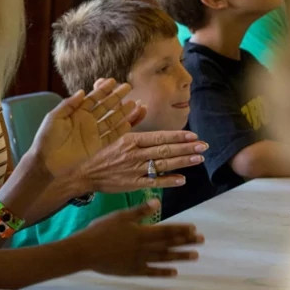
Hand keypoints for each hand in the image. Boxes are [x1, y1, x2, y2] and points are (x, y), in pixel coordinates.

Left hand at [29, 78, 145, 177]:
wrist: (46, 161)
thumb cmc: (47, 138)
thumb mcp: (55, 117)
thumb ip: (68, 104)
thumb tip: (82, 91)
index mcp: (77, 112)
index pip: (93, 98)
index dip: (102, 90)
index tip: (113, 81)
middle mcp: (87, 121)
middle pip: (105, 106)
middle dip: (116, 97)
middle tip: (128, 87)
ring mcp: (93, 133)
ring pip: (111, 120)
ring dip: (122, 112)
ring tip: (134, 103)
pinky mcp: (96, 146)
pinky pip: (111, 136)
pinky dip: (120, 130)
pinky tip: (129, 123)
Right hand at [73, 130, 207, 192]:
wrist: (85, 174)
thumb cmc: (102, 153)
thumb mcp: (116, 133)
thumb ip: (131, 120)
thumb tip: (142, 105)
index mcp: (131, 140)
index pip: (159, 137)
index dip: (178, 137)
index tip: (193, 136)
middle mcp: (135, 154)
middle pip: (165, 150)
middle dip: (186, 148)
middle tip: (203, 146)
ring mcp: (135, 170)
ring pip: (163, 165)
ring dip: (182, 162)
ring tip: (198, 159)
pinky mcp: (134, 184)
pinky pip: (154, 182)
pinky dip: (168, 181)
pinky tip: (182, 179)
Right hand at [77, 199, 202, 276]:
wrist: (87, 251)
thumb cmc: (101, 230)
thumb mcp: (120, 215)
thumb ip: (139, 210)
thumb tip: (157, 202)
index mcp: (142, 231)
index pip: (166, 230)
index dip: (181, 230)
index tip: (194, 229)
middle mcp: (144, 247)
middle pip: (169, 244)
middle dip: (186, 242)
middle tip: (201, 241)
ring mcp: (140, 260)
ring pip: (164, 258)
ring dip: (180, 257)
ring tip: (194, 256)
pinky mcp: (133, 270)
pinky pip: (152, 272)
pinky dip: (163, 272)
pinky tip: (174, 272)